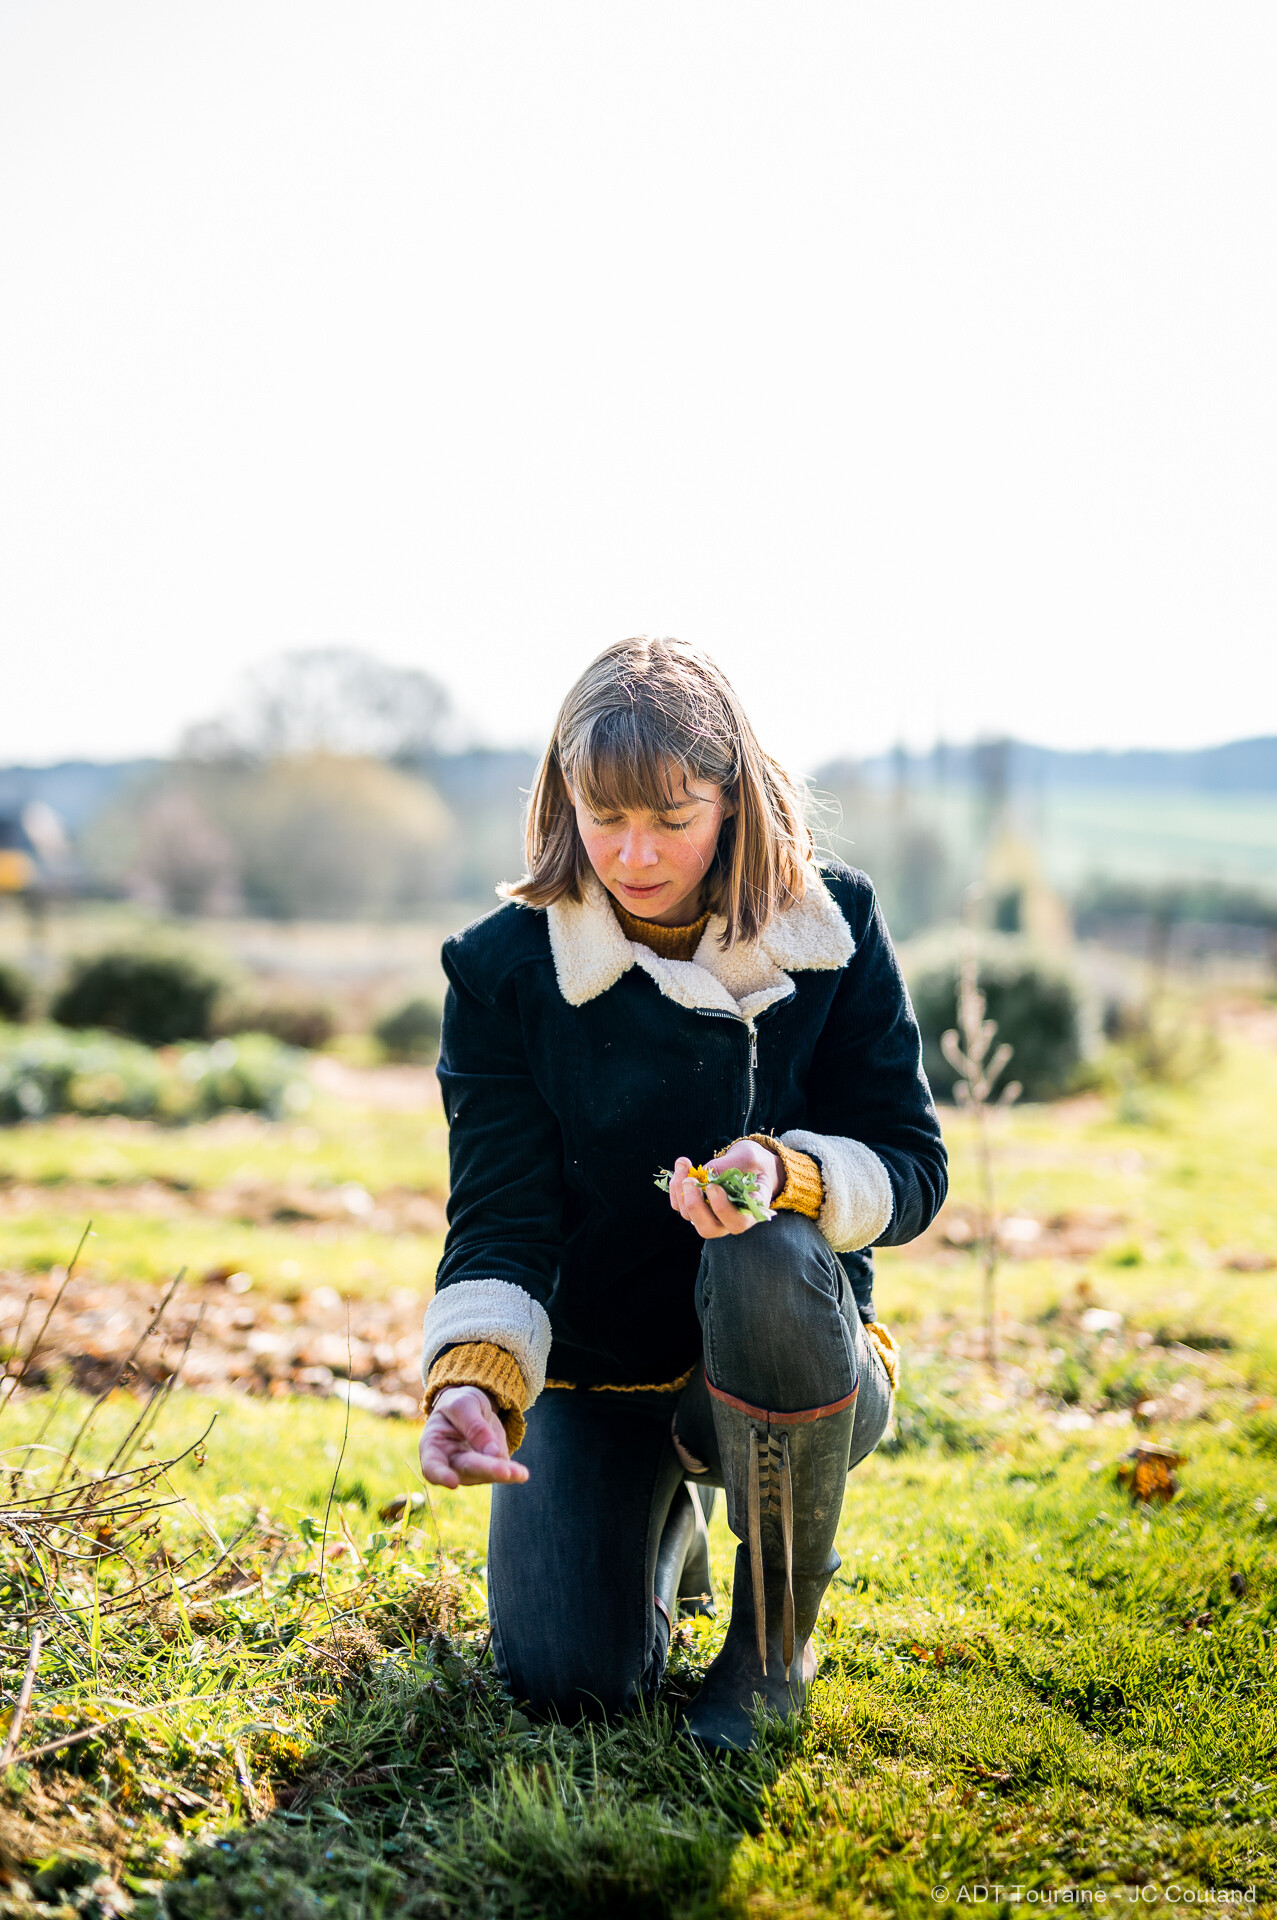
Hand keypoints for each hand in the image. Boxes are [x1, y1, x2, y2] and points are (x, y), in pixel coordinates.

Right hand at [418, 1385, 529, 1488]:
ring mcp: (469, 1471)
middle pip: (467, 1469)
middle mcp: (449, 1465)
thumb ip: (475, 1426)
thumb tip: (493, 1453)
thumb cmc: (459, 1404)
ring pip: (486, 1475)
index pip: (432, 1467)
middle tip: (504, 1471)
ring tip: (520, 1473)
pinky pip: (500, 1472)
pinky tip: (522, 1474)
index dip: (440, 1476)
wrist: (471, 1407)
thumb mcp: (463, 1404)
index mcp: (432, 1447)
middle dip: (486, 1469)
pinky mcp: (489, 1469)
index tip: (453, 1483)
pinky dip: (512, 1473)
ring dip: (503, 1474)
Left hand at [668, 1138, 783, 1239]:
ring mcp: (710, 1217)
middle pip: (707, 1228)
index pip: (737, 1222)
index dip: (722, 1208)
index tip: (712, 1186)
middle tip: (690, 1181)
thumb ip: (730, 1167)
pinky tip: (682, 1166)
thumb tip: (704, 1174)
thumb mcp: (749, 1158)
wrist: (749, 1166)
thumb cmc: (754, 1164)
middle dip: (695, 1206)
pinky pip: (679, 1205)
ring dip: (680, 1191)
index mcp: (749, 1213)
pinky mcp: (695, 1208)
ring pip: (689, 1216)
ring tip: (684, 1164)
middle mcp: (728, 1221)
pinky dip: (675, 1187)